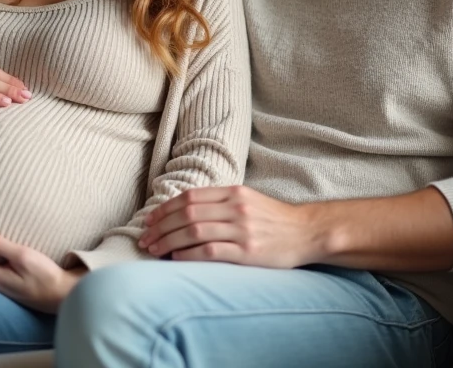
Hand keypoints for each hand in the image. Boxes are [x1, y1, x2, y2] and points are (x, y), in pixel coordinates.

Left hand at [138, 186, 322, 267]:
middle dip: (161, 226)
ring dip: (168, 241)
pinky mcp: (247, 252)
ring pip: (194, 231)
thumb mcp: (248, 201)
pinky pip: (210, 252)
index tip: (150, 220)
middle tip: (145, 238)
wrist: (308, 232)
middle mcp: (235, 208)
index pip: (190, 197)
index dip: (166, 208)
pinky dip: (187, 254)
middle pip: (187, 214)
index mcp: (234, 193)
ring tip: (154, 250)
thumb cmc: (275, 219)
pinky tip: (175, 258)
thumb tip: (186, 211)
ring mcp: (242, 230)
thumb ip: (221, 203)